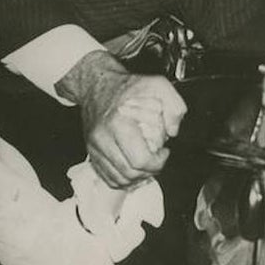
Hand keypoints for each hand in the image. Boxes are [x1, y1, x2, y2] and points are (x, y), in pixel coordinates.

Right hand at [58, 50, 186, 187]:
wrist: (96, 85)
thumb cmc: (126, 86)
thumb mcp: (158, 85)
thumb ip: (174, 106)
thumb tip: (173, 131)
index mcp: (119, 124)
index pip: (139, 160)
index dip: (157, 163)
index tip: (164, 152)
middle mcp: (103, 138)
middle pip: (129, 173)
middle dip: (148, 172)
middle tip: (157, 160)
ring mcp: (94, 146)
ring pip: (117, 179)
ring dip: (136, 179)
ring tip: (146, 166)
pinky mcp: (91, 151)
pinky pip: (106, 176)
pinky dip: (122, 179)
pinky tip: (133, 170)